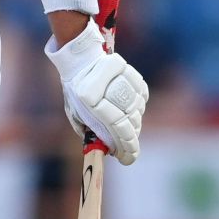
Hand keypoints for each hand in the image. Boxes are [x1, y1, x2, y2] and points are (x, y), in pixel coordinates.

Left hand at [46, 22, 147, 164]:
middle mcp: (103, 83)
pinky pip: (142, 93)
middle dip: (131, 137)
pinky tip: (131, 110)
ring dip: (135, 122)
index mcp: (87, 95)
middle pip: (129, 116)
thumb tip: (110, 150)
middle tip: (129, 148)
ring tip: (127, 128)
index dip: (125, 144)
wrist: (80, 60)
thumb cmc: (76, 91)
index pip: (115, 124)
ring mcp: (118, 74)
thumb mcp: (75, 113)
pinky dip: (140, 105)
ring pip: (137, 106)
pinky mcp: (128, 68)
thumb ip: (91, 131)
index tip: (128, 158)